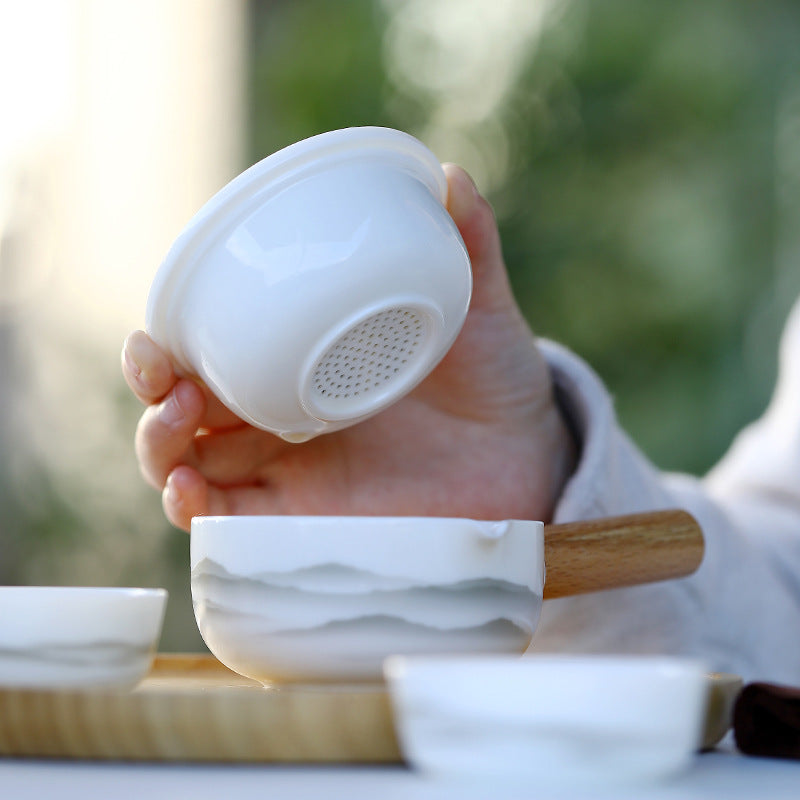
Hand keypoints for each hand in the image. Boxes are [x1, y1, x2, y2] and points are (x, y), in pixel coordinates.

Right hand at [122, 165, 576, 530]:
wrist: (525, 459)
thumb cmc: (494, 383)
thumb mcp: (479, 313)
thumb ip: (469, 251)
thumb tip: (451, 176)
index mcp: (303, 360)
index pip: (214, 347)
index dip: (171, 337)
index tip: (161, 323)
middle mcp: (281, 418)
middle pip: (185, 407)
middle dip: (153, 387)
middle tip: (164, 371)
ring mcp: (288, 474)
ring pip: (189, 463)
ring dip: (161, 443)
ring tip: (178, 416)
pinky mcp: (302, 524)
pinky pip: (228, 523)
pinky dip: (194, 508)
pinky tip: (190, 492)